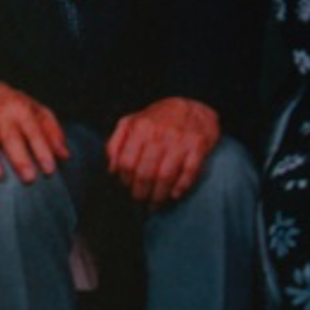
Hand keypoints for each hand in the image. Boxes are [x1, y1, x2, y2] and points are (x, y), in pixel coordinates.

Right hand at [0, 81, 68, 183]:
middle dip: (19, 158)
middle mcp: (1, 114)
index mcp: (22, 109)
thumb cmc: (16, 106)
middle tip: (28, 178)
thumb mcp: (39, 112)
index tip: (49, 169)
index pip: (34, 131)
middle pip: (10, 137)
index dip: (42, 150)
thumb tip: (64, 155)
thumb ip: (53, 133)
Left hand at [105, 97, 220, 207]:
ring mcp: (180, 141)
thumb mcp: (131, 122)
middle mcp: (159, 134)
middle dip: (140, 192)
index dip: (125, 179)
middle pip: (145, 172)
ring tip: (155, 204)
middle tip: (140, 201)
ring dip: (159, 195)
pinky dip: (181, 187)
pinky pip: (189, 172)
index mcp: (140, 128)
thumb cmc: (159, 119)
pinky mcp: (198, 146)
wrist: (194, 105)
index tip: (127, 187)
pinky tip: (174, 195)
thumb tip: (111, 169)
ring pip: (165, 176)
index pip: (126, 162)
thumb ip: (116, 143)